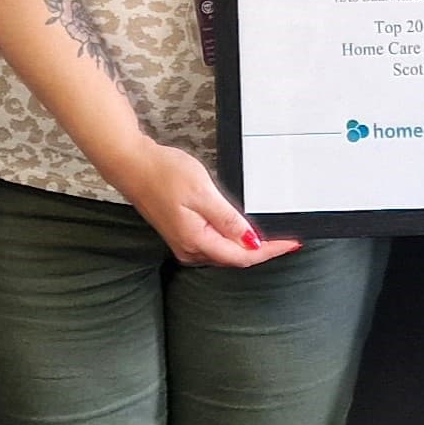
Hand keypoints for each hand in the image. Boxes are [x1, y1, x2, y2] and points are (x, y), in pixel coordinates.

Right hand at [107, 141, 299, 266]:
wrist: (131, 165)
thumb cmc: (164, 174)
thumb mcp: (202, 193)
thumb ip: (228, 220)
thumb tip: (251, 242)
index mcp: (196, 242)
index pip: (243, 256)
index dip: (270, 251)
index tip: (292, 243)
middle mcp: (190, 249)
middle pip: (234, 259)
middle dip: (262, 251)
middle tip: (288, 240)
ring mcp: (184, 243)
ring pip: (224, 253)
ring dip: (248, 247)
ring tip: (273, 236)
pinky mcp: (181, 233)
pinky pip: (214, 244)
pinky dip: (232, 240)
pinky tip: (242, 230)